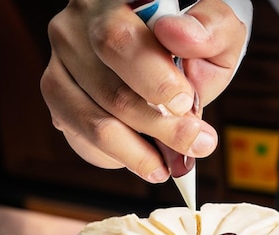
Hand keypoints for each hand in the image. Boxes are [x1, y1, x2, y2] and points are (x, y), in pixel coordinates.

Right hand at [41, 0, 246, 181]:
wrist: (176, 54)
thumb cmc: (197, 42)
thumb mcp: (218, 32)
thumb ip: (208, 29)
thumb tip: (175, 34)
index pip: (119, 39)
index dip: (152, 79)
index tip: (184, 103)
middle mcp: (79, 25)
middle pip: (109, 89)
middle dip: (158, 126)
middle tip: (197, 143)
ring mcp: (62, 61)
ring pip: (93, 122)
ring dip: (139, 153)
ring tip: (172, 166)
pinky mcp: (59, 94)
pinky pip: (82, 137)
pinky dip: (120, 157)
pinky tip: (148, 159)